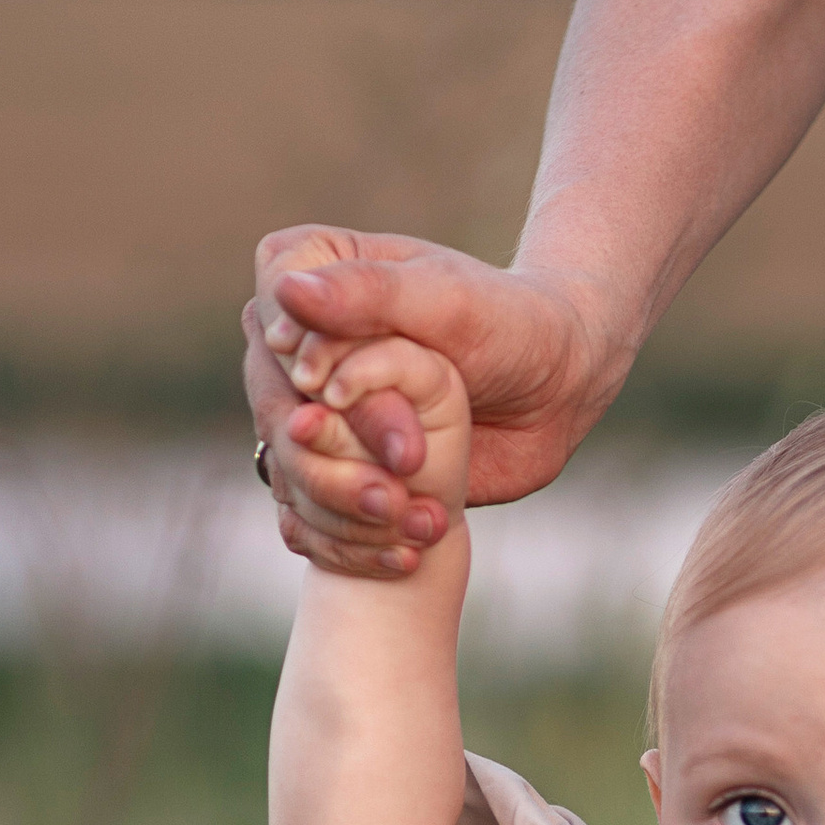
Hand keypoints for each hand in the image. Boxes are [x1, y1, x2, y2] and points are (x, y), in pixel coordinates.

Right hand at [245, 227, 621, 579]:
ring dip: (342, 501)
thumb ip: (366, 294)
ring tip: (414, 517)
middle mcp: (297, 342)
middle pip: (272, 401)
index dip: (297, 360)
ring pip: (286, 463)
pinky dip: (348, 539)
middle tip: (405, 463)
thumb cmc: (507, 323)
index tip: (338, 391)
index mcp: (311, 270)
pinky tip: (402, 553)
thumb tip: (286, 293)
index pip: (269, 319)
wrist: (554, 388)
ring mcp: (309, 408)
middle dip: (331, 445)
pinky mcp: (332, 466)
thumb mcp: (445, 301)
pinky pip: (308, 513)